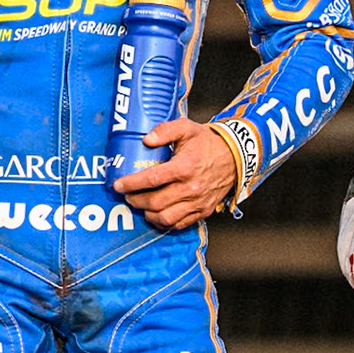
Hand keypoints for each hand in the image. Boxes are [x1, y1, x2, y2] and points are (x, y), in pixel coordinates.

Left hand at [112, 120, 236, 230]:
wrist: (235, 156)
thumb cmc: (208, 142)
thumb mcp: (187, 127)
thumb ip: (165, 130)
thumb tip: (146, 140)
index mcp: (184, 167)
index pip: (151, 179)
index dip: (131, 184)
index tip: (118, 185)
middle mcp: (191, 188)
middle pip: (155, 202)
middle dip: (136, 201)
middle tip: (127, 196)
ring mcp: (198, 202)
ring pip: (166, 217)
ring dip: (148, 214)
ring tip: (141, 205)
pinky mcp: (203, 211)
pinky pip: (179, 224)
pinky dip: (164, 222)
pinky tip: (156, 214)